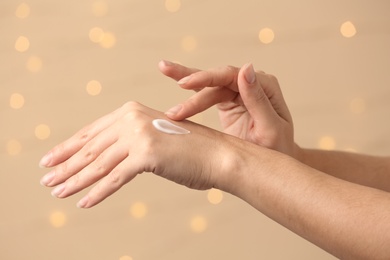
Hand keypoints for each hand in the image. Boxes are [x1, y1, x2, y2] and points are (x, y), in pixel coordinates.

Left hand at [39, 102, 228, 207]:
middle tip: (46, 180)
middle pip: (91, 148)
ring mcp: (139, 134)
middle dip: (65, 166)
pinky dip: (98, 192)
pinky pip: (115, 178)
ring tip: (57, 193)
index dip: (68, 148)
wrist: (218, 155)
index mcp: (131, 111)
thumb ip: (129, 143)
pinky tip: (83, 202)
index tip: (51, 160)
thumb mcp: (153, 139)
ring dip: (75, 181)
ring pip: (98, 163)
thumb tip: (103, 159)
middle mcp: (132, 118)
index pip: (91, 133)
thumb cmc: (188, 151)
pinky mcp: (147, 153)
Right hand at [159, 61, 296, 156]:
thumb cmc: (277, 149)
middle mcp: (251, 84)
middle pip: (218, 78)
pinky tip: (173, 77)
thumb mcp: (271, 128)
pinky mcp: (226, 100)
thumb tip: (245, 67)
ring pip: (209, 82)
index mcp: (265, 87)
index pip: (232, 76)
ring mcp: (238, 91)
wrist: (275, 161)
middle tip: (173, 89)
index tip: (185, 86)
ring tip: (164, 68)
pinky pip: (206, 91)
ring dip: (186, 78)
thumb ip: (258, 100)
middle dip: (194, 83)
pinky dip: (190, 88)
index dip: (208, 78)